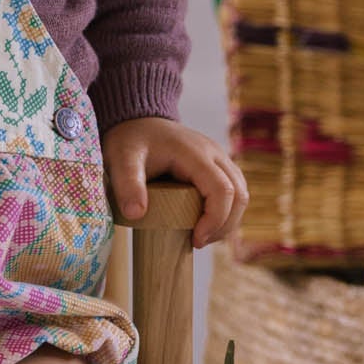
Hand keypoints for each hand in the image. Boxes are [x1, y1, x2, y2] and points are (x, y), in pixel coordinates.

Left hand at [102, 115, 246, 249]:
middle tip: (197, 242)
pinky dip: (226, 211)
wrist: (137, 121)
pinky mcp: (217, 166)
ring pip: (241, 193)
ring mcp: (218, 158)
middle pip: (239, 194)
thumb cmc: (130, 140)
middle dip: (224, 225)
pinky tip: (205, 224)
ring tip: (200, 237)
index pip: (223, 190)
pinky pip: (234, 191)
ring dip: (228, 220)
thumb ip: (127, 184)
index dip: (216, 219)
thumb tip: (136, 214)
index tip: (195, 240)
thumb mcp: (121, 160)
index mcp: (195, 153)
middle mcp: (214, 153)